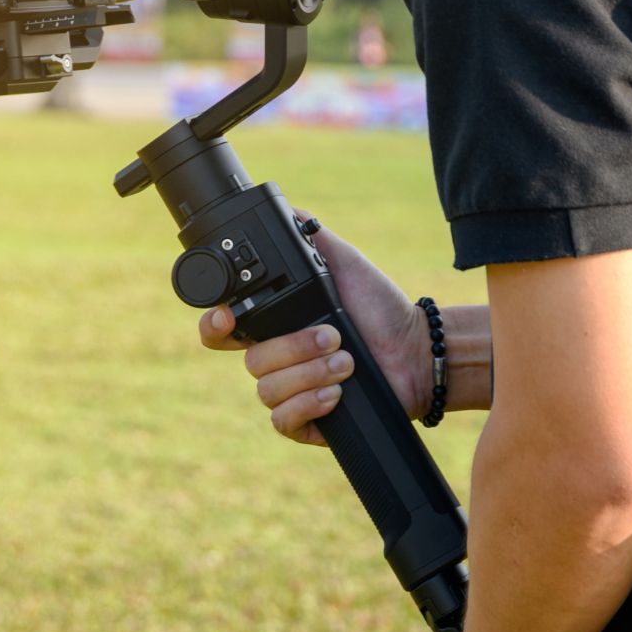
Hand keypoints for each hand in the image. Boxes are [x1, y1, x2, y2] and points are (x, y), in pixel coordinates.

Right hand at [197, 210, 428, 445]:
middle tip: (332, 337)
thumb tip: (289, 210)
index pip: (221, 330)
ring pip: (266, 388)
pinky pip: (282, 419)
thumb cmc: (380, 308)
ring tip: (347, 362)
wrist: (417, 352)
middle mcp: (275, 358)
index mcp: (272, 324)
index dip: (215, 325)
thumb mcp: (345, 264)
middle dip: (292, 347)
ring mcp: (288, 391)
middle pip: (249, 359)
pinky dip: (308, 405)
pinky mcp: (306, 422)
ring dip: (309, 373)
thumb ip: (314, 239)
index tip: (229, 317)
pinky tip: (335, 393)